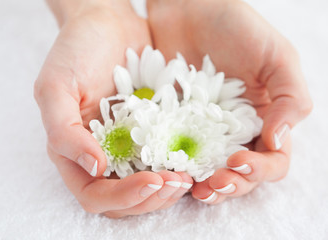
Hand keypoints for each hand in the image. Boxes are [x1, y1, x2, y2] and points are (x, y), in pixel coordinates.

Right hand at [34, 0, 191, 217]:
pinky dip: (178, 167)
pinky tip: (194, 159)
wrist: (107, 22)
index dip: (122, 196)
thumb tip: (93, 168)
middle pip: (123, 200)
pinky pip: (164, 161)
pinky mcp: (150, 133)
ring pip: (146, 188)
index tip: (152, 180)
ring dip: (167, 191)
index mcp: (73, 151)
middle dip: (150, 198)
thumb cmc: (75, 50)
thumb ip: (64, 131)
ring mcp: (127, 146)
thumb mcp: (55, 86)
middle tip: (177, 181)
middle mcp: (101, 154)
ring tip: (187, 175)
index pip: (94, 194)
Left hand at [147, 0, 311, 202]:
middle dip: (230, 184)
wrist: (188, 9)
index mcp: (265, 119)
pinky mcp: (173, 124)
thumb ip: (290, 98)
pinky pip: (175, 151)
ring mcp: (202, 130)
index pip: (273, 159)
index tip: (240, 162)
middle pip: (239, 173)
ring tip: (193, 189)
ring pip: (207, 169)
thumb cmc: (237, 28)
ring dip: (203, 184)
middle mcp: (235, 131)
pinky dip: (174, 165)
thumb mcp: (276, 57)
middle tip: (213, 185)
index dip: (261, 170)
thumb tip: (278, 140)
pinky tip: (167, 170)